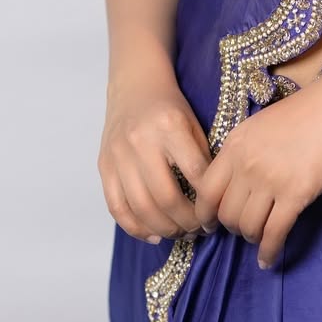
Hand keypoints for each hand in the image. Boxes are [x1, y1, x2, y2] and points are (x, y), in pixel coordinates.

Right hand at [98, 68, 212, 244]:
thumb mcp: (193, 122)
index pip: (195, 174)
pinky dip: (136, 228)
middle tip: (200, 230)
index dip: (208, 201)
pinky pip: (117, 208)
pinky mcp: (104, 166)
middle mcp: (141, 142)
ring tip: (181, 233)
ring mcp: (118, 155)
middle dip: (187, 222)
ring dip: (165, 229)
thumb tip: (214, 201)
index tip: (217, 214)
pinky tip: (154, 234)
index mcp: (170, 126)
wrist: (134, 87)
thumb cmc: (171, 108)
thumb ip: (202, 157)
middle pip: (166, 197)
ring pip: (141, 208)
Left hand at [193, 53, 321, 269]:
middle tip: (243, 229)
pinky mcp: (295, 195)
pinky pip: (274, 234)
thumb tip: (231, 184)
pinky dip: (269, 252)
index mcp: (235, 144)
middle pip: (226, 213)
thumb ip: (241, 152)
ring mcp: (270, 181)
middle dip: (232, 228)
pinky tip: (269, 259)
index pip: (206, 190)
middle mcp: (246, 164)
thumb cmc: (303, 112)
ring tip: (259, 237)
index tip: (209, 225)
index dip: (205, 214)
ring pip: (248, 227)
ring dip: (252, 238)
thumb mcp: (259, 125)